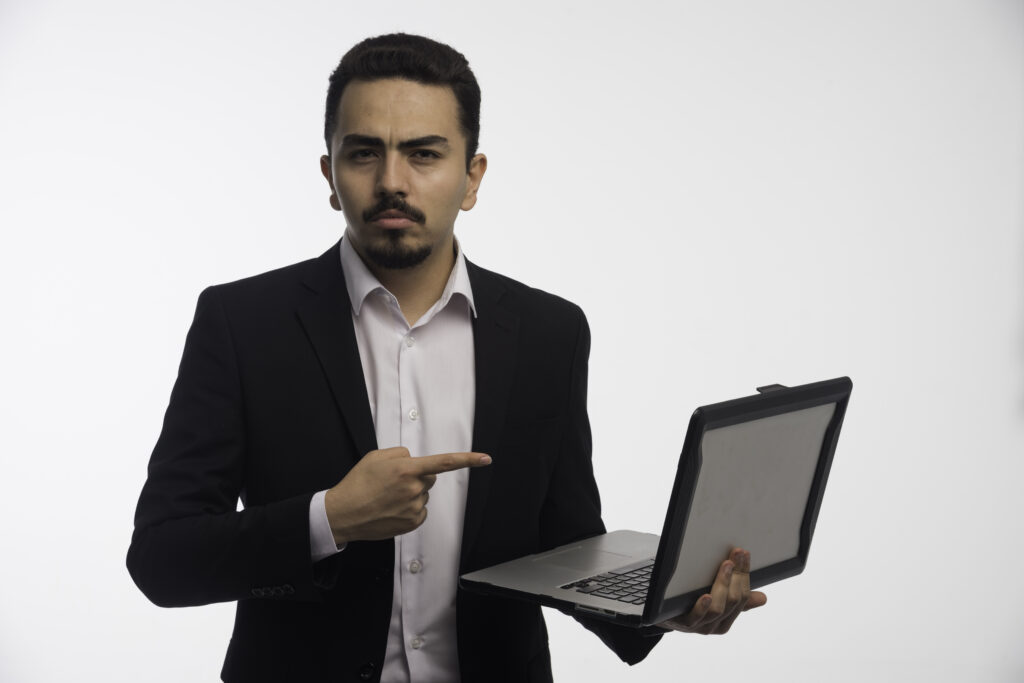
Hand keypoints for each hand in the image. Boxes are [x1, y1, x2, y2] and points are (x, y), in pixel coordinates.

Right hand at [324, 447, 491, 543]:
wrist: (344, 514)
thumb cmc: (357, 483)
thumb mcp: (375, 456)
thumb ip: (400, 454)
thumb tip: (414, 461)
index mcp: (407, 469)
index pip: (445, 462)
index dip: (468, 459)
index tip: (486, 458)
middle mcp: (414, 488)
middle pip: (430, 477)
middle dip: (418, 477)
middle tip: (394, 482)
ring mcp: (414, 507)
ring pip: (423, 495)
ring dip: (411, 494)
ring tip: (387, 497)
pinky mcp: (413, 522)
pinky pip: (420, 511)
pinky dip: (410, 509)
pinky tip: (391, 509)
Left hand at [658, 548, 766, 634]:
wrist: (660, 615)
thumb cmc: (690, 603)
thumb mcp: (716, 599)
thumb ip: (737, 599)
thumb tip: (763, 598)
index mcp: (727, 618)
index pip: (743, 596)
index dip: (745, 574)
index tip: (744, 554)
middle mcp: (716, 624)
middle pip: (733, 601)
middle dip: (737, 576)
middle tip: (736, 554)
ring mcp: (700, 625)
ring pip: (718, 608)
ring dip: (723, 584)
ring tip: (725, 566)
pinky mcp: (682, 623)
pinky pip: (695, 617)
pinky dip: (702, 606)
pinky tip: (706, 595)